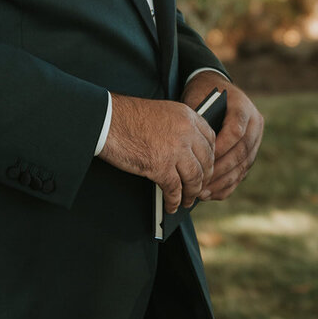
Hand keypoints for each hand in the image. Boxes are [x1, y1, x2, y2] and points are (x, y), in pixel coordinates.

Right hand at [100, 93, 214, 212]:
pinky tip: (172, 205)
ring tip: (187, 201)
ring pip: (195, 178)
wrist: (106, 120)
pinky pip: (175, 189)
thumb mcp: (162, 112)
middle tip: (199, 187)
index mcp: (187, 116)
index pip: (211, 139)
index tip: (207, 166)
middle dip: (205, 178)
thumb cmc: (127, 117)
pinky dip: (174, 201)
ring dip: (192, 193)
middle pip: (206, 161)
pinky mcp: (161, 167)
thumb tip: (187, 150)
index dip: (211, 156)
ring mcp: (175, 150)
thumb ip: (178, 127)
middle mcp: (186, 132)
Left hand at [182, 71, 263, 201]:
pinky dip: (227, 185)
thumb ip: (197, 122)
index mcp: (242, 107)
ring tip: (203, 194)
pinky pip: (242, 172)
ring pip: (243, 165)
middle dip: (221, 170)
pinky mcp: (252, 151)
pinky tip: (211, 194)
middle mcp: (255, 123)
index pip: (236, 131)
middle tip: (201, 183)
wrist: (217, 89)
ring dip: (223, 182)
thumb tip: (189, 151)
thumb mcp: (197, 100)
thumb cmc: (202, 94)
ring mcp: (257, 138)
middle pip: (242, 151)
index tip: (203, 161)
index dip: (221, 148)